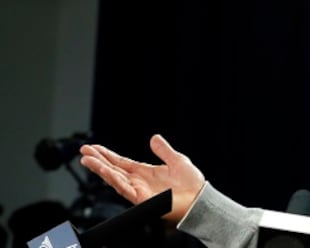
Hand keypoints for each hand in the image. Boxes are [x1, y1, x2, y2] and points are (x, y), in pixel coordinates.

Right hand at [79, 133, 205, 224]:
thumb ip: (164, 150)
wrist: (199, 199)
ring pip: (114, 179)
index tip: (93, 148)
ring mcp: (138, 191)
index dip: (107, 155)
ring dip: (99, 169)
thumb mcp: (177, 160)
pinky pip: (124, 188)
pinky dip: (113, 179)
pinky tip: (104, 171)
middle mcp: (138, 182)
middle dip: (97, 160)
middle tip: (83, 151)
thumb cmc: (191, 184)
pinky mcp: (141, 199)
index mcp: (144, 172)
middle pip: (113, 169)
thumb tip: (154, 137)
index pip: (120, 162)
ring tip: (86, 159)